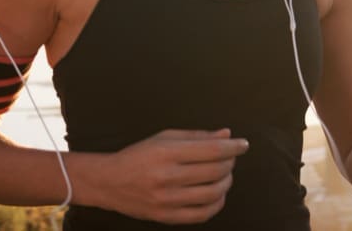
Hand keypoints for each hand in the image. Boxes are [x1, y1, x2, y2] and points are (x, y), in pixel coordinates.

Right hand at [104, 128, 248, 224]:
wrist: (108, 182)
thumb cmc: (139, 156)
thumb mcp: (165, 138)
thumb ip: (197, 137)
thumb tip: (227, 135)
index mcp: (166, 153)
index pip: (211, 150)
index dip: (233, 147)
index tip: (243, 144)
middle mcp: (166, 177)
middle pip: (214, 171)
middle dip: (230, 163)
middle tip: (231, 157)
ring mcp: (166, 200)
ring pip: (212, 193)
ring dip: (226, 182)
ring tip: (225, 175)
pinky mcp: (165, 217)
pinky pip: (201, 214)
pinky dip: (216, 204)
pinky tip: (217, 194)